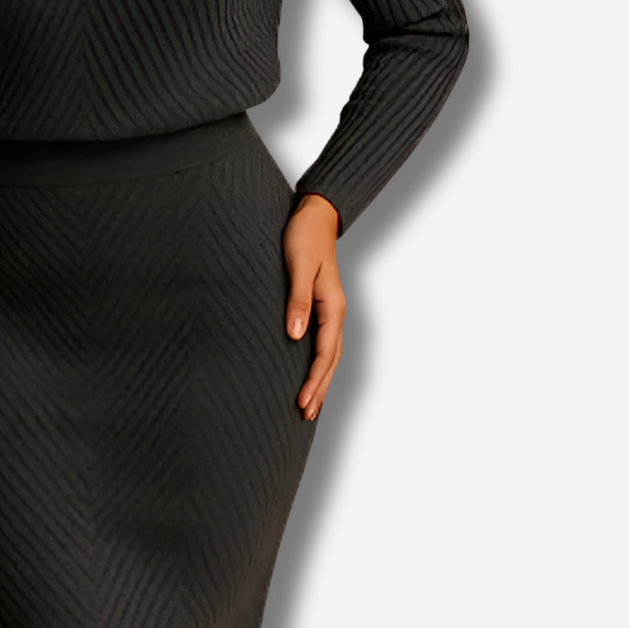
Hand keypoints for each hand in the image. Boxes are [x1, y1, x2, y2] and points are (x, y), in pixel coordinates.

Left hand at [283, 193, 345, 420]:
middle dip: (319, 389)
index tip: (302, 402)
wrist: (313, 216)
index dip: (314, 380)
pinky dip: (318, 363)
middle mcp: (335, 312)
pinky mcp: (321, 306)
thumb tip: (295, 335)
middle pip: (331, 360)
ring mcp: (330, 310)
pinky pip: (323, 342)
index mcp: (332, 306)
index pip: (325, 353)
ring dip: (320, 380)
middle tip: (304, 415)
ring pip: (330, 354)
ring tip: (309, 405)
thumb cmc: (303, 238)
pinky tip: (309, 372)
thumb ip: (298, 300)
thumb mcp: (299, 266)